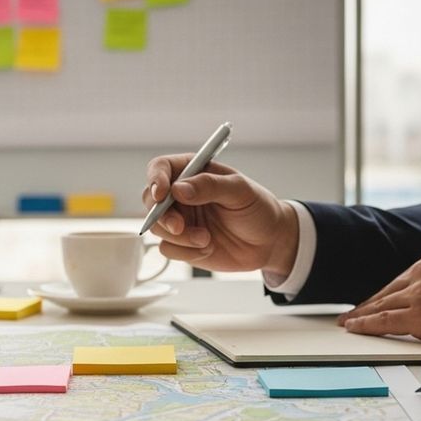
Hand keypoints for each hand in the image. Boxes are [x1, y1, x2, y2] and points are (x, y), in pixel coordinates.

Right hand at [142, 155, 299, 277]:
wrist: (269, 243)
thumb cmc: (258, 209)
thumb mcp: (240, 191)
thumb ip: (210, 186)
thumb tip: (179, 189)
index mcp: (193, 172)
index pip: (161, 168)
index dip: (155, 179)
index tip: (162, 194)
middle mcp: (181, 194)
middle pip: (150, 200)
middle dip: (162, 216)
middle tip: (180, 227)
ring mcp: (180, 219)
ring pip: (156, 228)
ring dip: (180, 238)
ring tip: (206, 240)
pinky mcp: (182, 243)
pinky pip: (168, 249)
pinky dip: (187, 253)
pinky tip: (208, 248)